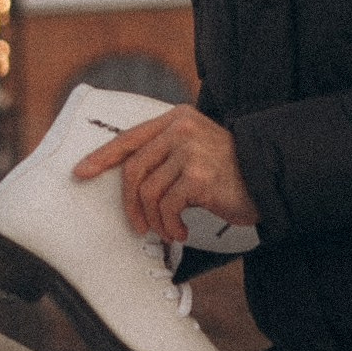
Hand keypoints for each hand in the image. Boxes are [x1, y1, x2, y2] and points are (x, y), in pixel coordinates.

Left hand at [72, 106, 255, 245]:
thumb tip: (129, 178)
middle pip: (134, 168)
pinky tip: (181, 231)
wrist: (269, 179)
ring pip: (148, 191)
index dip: (102, 157)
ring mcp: (190, 151)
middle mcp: (181, 130)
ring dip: (153, 219)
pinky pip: (166, 207)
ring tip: (167, 229)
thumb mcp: (196, 149)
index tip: (83, 171)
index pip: (129, 137)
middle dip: (130, 203)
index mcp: (176, 119)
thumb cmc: (230, 170)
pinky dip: (169, 225)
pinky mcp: (199, 177)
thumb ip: (166, 152)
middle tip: (137, 224)